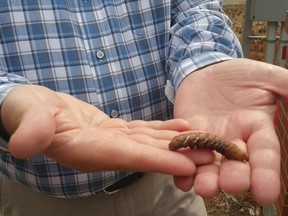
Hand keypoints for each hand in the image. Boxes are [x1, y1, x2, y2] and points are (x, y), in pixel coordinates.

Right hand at [1, 85, 213, 174]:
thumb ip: (31, 128)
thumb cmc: (26, 111)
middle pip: (147, 154)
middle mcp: (104, 150)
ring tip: (205, 142)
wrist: (35, 108)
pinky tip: (183, 128)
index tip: (185, 165)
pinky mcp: (115, 131)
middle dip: (178, 157)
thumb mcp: (25, 114)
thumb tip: (25, 145)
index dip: (155, 161)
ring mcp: (112, 141)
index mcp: (84, 150)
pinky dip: (164, 131)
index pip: (125, 158)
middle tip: (211, 157)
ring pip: (150, 144)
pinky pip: (144, 131)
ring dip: (177, 144)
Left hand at [173, 58, 287, 204]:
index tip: (265, 194)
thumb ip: (284, 86)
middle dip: (234, 177)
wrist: (204, 71)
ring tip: (203, 188)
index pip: (264, 153)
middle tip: (231, 186)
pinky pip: (184, 155)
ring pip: (208, 166)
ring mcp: (208, 142)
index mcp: (256, 128)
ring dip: (206, 179)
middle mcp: (233, 141)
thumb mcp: (264, 77)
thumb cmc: (236, 74)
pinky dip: (182, 169)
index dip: (266, 173)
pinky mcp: (186, 138)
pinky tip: (181, 179)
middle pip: (235, 165)